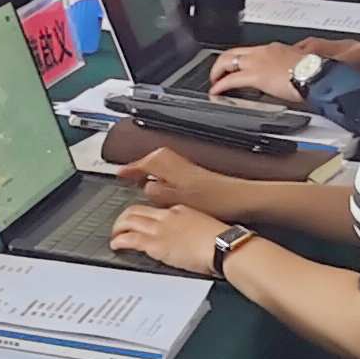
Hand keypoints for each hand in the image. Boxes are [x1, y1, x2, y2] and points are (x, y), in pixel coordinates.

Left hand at [109, 201, 232, 276]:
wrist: (224, 246)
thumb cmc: (221, 240)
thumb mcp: (205, 227)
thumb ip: (193, 229)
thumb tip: (191, 237)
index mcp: (180, 210)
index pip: (155, 209)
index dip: (143, 214)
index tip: (140, 220)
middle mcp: (167, 216)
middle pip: (136, 210)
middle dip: (124, 217)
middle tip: (119, 225)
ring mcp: (160, 229)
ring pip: (129, 221)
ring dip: (118, 228)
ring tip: (114, 235)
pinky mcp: (156, 244)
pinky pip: (131, 239)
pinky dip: (119, 241)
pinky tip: (115, 245)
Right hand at [122, 146, 243, 218]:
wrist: (239, 198)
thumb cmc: (214, 199)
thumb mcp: (177, 200)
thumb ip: (157, 192)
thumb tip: (145, 186)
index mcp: (170, 166)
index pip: (143, 163)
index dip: (130, 170)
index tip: (120, 174)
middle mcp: (177, 163)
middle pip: (152, 158)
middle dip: (139, 165)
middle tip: (127, 175)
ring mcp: (187, 167)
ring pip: (161, 162)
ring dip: (150, 168)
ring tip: (140, 179)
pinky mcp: (194, 174)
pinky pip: (169, 168)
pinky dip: (161, 173)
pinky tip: (163, 185)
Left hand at [208, 45, 305, 101]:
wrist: (316, 74)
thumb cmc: (312, 71)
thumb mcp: (297, 65)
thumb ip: (287, 67)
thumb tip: (287, 75)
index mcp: (273, 49)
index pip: (249, 51)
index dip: (239, 59)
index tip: (236, 66)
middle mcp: (262, 52)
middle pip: (233, 52)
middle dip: (221, 62)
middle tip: (217, 73)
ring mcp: (257, 62)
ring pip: (227, 61)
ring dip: (217, 71)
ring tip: (214, 81)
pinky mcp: (255, 75)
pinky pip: (231, 79)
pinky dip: (220, 85)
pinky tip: (216, 91)